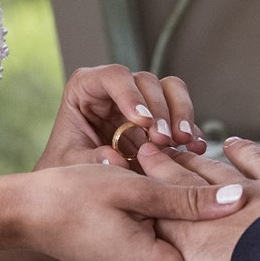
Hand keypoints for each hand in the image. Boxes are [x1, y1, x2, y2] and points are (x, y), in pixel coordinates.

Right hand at [13, 163, 245, 260]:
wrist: (26, 213)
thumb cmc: (72, 196)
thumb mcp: (133, 188)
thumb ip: (186, 197)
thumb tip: (236, 199)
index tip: (256, 230)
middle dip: (220, 238)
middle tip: (230, 197)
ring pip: (186, 258)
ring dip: (196, 229)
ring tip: (200, 190)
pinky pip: (167, 253)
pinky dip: (176, 230)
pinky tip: (173, 198)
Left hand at [35, 64, 206, 171]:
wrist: (77, 184)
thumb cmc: (65, 166)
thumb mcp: (68, 165)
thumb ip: (90, 160)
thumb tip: (115, 159)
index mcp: (86, 88)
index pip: (112, 76)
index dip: (130, 94)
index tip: (143, 122)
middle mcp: (116, 89)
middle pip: (147, 82)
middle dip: (160, 110)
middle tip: (163, 140)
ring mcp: (140, 101)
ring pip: (170, 90)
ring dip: (180, 114)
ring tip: (183, 142)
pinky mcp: (158, 119)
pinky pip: (181, 114)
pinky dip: (190, 130)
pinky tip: (193, 149)